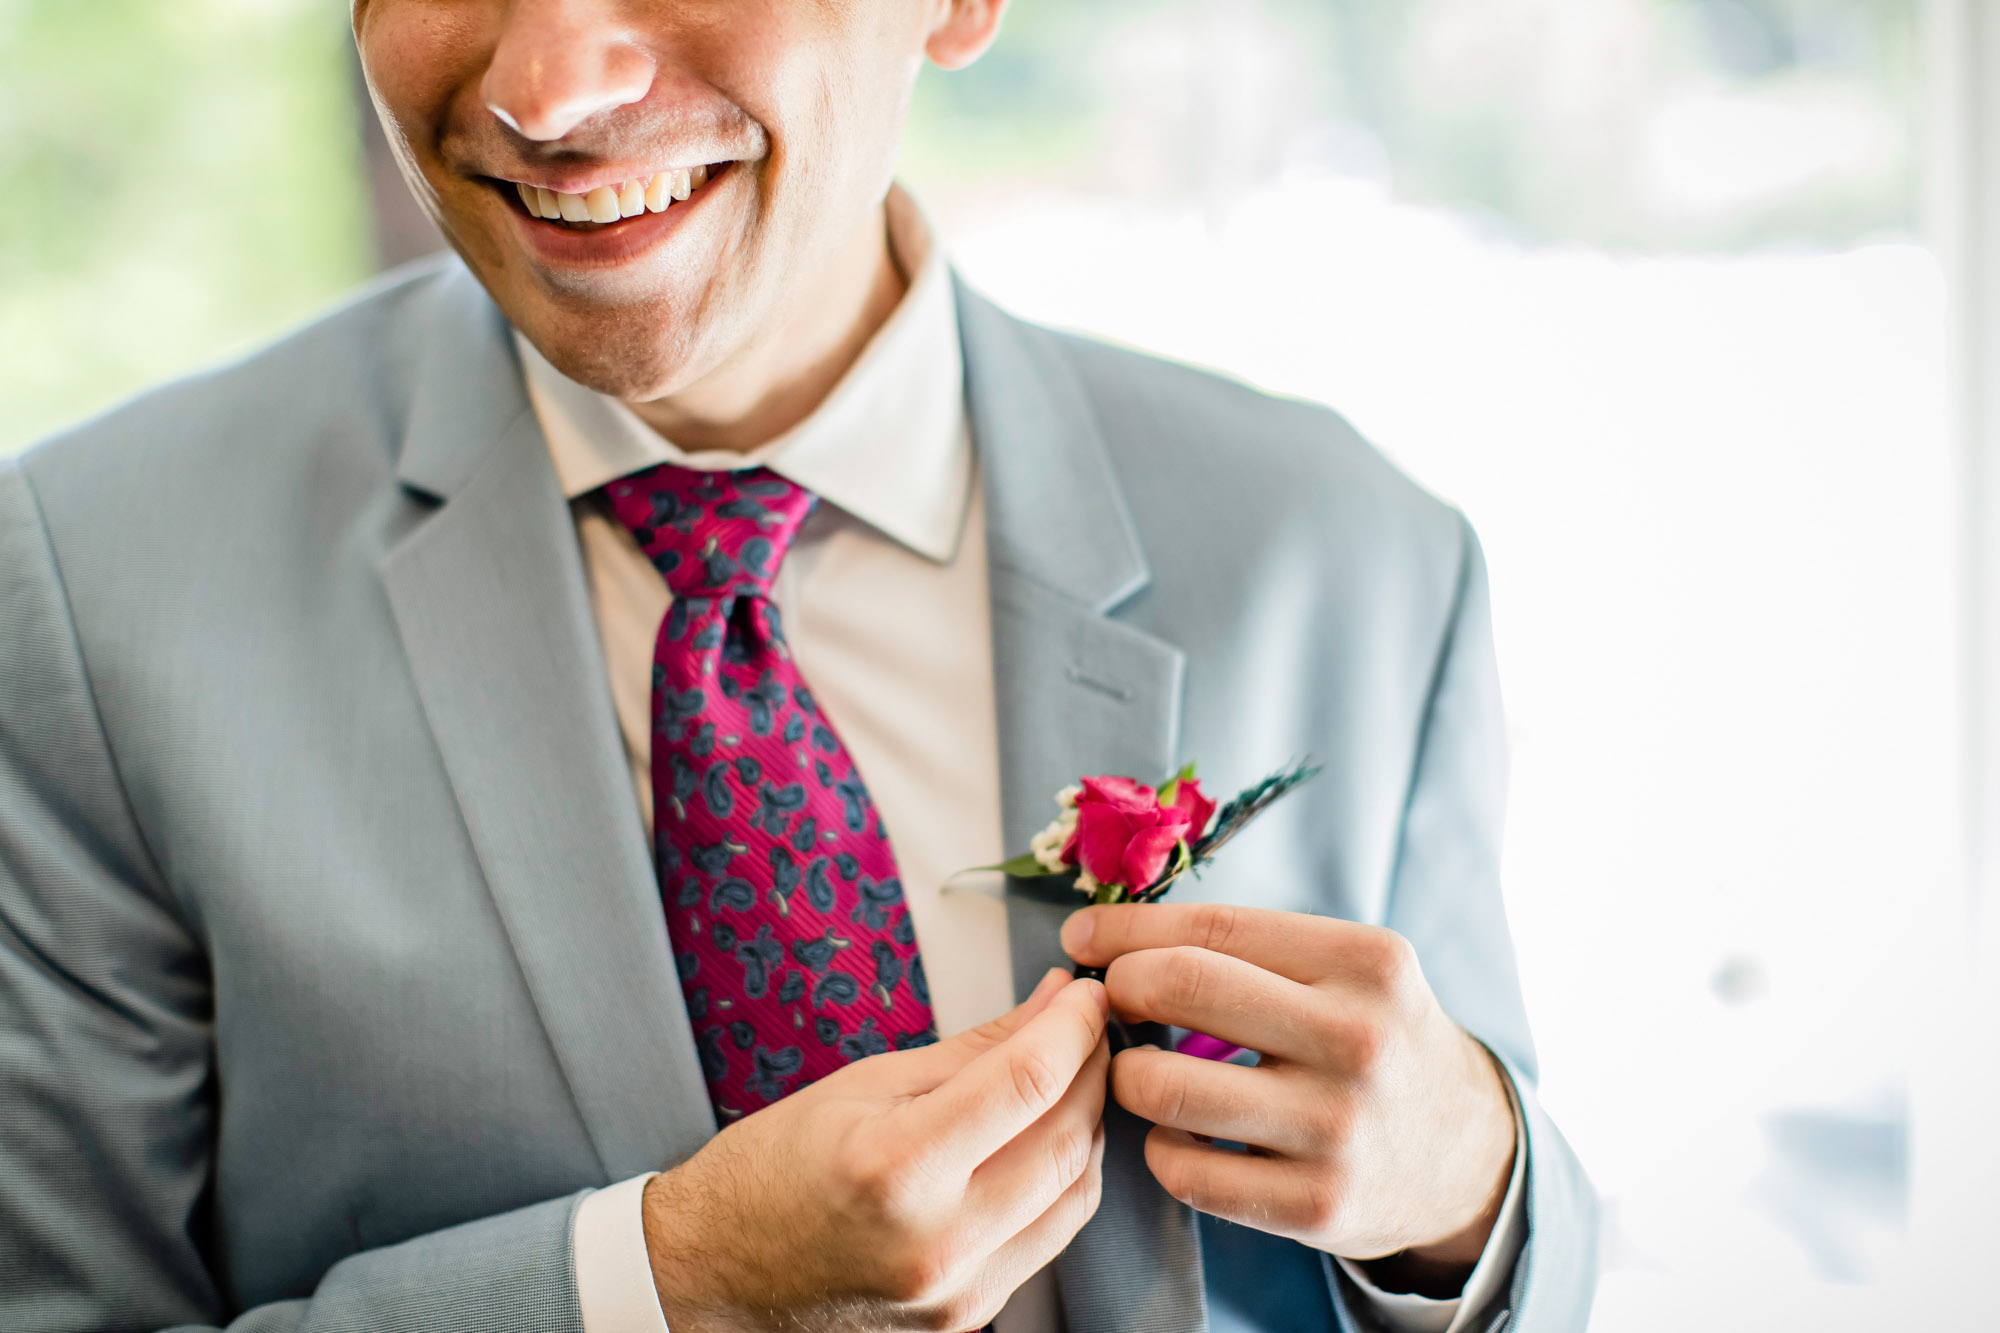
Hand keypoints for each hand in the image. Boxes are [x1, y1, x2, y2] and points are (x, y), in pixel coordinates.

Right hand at [642, 969, 1111, 1332]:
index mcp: (896, 1168)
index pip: (1028, 1084)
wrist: (713, 1275)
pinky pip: (1048, 1237)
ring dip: (1090, 1126)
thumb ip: (974, 1048)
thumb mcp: (865, 1083)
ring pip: (1076, 1196)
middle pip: (1068, 1141)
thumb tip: (1053, 1003)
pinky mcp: (969, 1316)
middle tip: (1087, 1026)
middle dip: (1092, 1071)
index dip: (1074, 1027)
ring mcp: (958, 1293)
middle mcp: (937, 1243)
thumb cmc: (773, 1168)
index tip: (1089, 995)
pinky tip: (1044, 1140)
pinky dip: (1062, 1180)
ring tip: (1070, 1078)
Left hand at [1062, 903, 1513, 1284]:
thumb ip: (1249, 948)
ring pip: (1165, 1088)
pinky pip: (1184, 1172)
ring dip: (1126, 1076)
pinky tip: (1180, 1135)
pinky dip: (1159, 1149)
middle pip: (1180, 987)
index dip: (1125, 930)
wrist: (1464, 1155)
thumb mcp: (1349, 970)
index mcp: (1366, 962)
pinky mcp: (1318, 1206)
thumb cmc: (1374, 1041)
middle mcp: (1359, 1040)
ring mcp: (1339, 1129)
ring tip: (1139, 1071)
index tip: (1081, 937)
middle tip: (1108, 1002)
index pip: (1211, 929)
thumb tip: (1105, 935)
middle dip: (1118, 989)